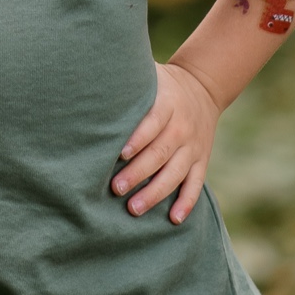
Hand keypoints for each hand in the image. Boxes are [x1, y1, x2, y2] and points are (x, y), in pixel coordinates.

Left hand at [111, 61, 221, 224]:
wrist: (204, 86)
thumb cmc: (162, 84)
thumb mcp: (150, 75)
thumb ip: (127, 81)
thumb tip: (91, 76)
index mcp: (167, 104)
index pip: (152, 123)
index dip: (137, 139)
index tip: (119, 154)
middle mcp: (181, 127)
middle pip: (160, 153)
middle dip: (138, 173)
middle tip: (116, 188)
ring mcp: (193, 146)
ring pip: (176, 173)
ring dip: (156, 193)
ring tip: (134, 208)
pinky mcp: (202, 160)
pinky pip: (196, 184)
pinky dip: (186, 202)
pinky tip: (174, 218)